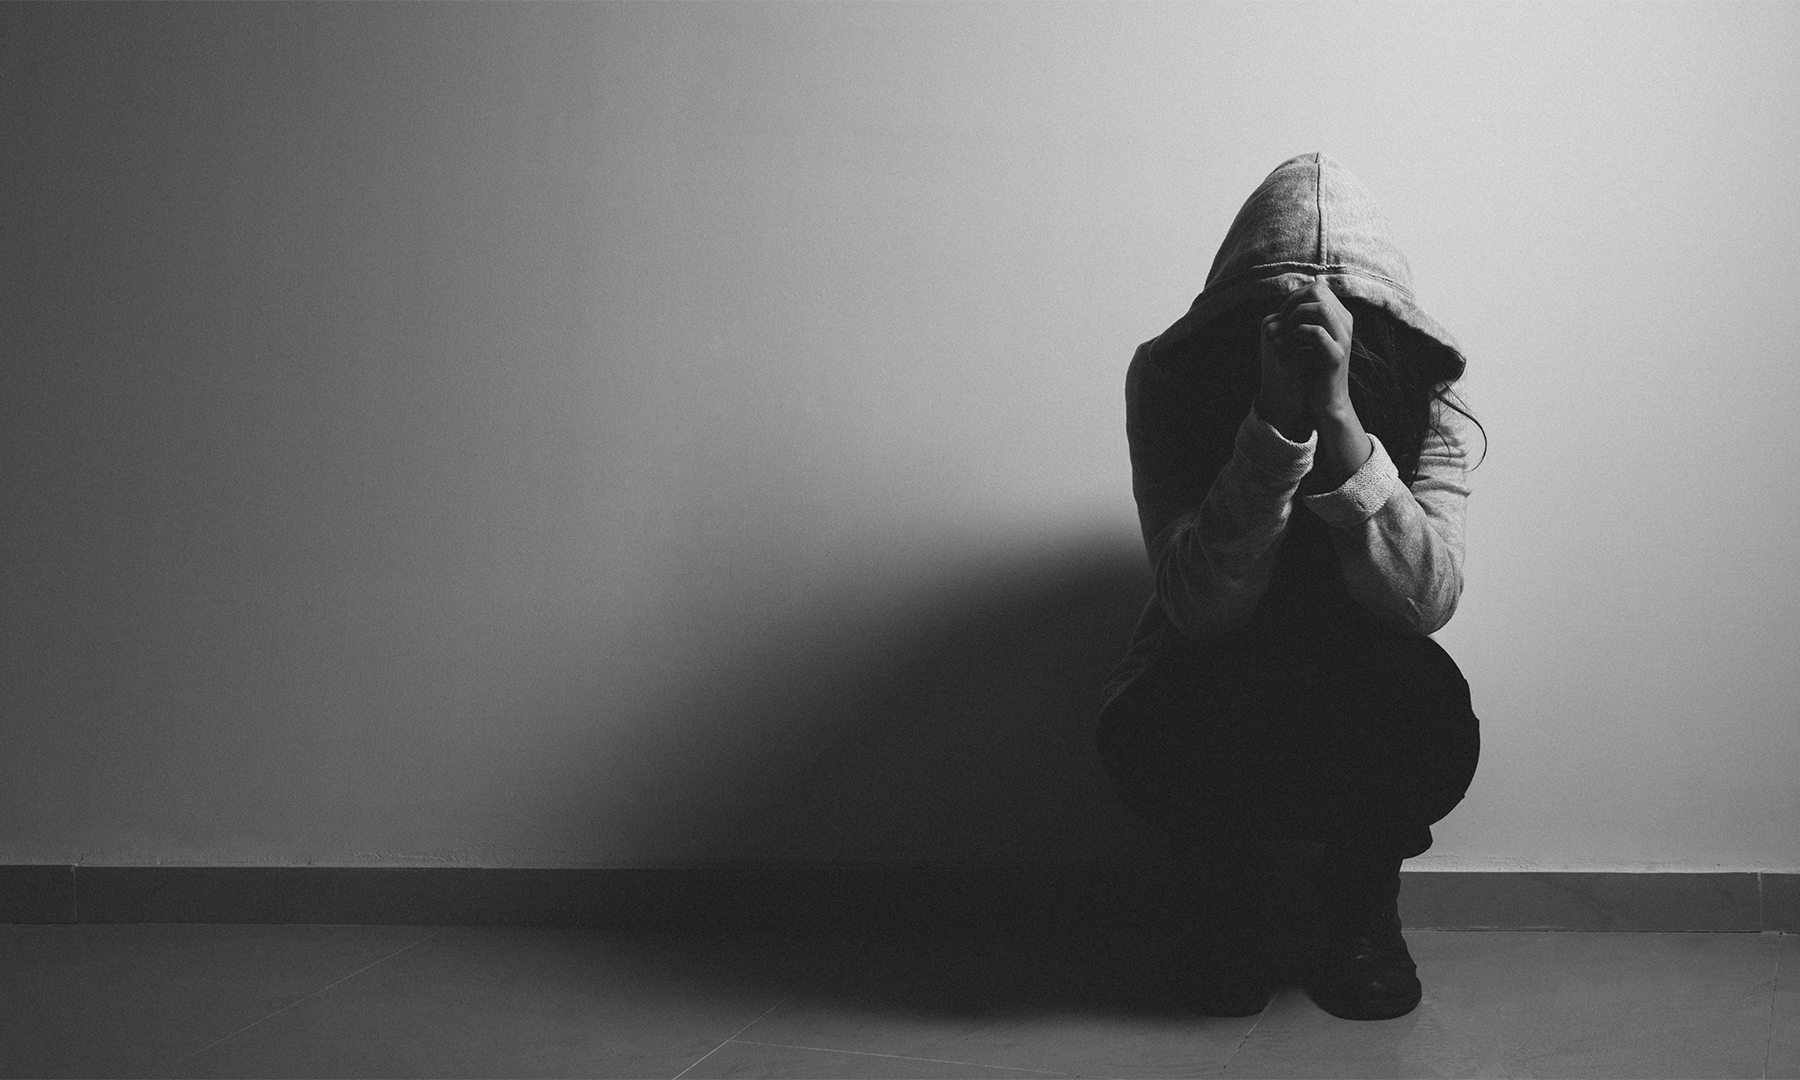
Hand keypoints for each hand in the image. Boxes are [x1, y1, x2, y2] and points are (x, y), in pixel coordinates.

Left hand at [1259, 276, 1353, 421]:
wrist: (1327, 399)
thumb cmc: (1315, 367)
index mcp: (1341, 317)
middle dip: (1294, 302)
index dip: (1296, 296)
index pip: (1318, 289)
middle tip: (1282, 318)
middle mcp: (1345, 324)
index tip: (1283, 312)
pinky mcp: (1335, 356)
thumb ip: (1309, 316)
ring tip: (1287, 328)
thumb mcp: (1312, 337)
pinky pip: (1317, 333)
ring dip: (1297, 315)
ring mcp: (1343, 339)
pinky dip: (1299, 333)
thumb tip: (1299, 293)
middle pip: (1320, 293)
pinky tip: (1292, 341)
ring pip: (1321, 309)